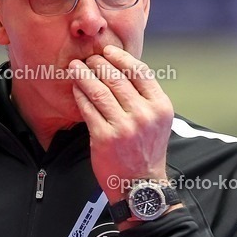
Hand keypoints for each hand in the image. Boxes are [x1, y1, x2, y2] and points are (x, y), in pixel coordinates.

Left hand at [70, 45, 173, 203]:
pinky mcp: (104, 138)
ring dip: (84, 75)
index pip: (140, 72)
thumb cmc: (146, 151)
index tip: (108, 51)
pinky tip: (76, 88)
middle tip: (88, 58)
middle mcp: (144, 114)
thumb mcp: (158, 122)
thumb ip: (145, 98)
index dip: (121, 58)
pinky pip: (88, 109)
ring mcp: (124, 126)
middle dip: (99, 63)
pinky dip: (80, 95)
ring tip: (76, 67)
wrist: (140, 185)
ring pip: (100, 91)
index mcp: (160, 107)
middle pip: (117, 78)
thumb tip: (123, 69)